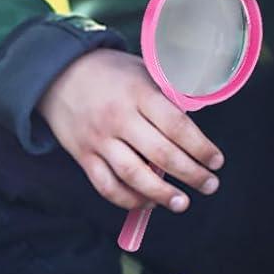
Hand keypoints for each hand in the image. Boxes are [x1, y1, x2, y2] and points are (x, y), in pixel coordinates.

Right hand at [37, 49, 223, 212]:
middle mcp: (118, 118)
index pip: (177, 126)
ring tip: (183, 203)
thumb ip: (167, 94)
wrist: (57, 74)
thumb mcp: (141, 70)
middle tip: (210, 184)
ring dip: (162, 194)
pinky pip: (107, 186)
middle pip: (161, 155)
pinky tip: (147, 202)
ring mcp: (98, 139)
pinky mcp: (83, 156)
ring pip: (134, 176)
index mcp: (138, 93)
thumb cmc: (110, 72)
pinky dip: (128, 199)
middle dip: (192, 174)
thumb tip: (197, 123)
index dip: (201, 148)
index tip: (216, 160)